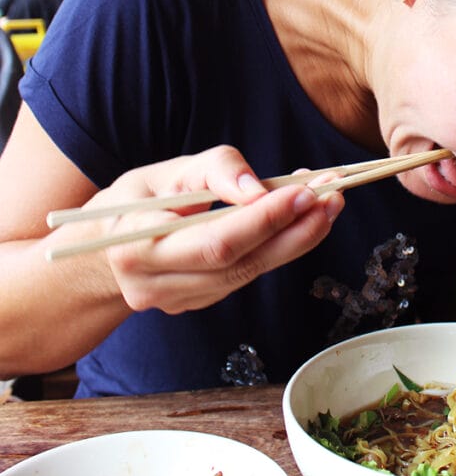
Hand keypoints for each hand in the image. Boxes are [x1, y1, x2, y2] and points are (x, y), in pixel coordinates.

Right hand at [55, 145, 343, 314]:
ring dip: (297, 240)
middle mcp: (156, 284)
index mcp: (137, 245)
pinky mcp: (199, 304)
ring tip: (329, 204)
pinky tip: (304, 222)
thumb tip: (260, 189)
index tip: (305, 190)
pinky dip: (279, 249)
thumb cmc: (136, 202)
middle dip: (293, 230)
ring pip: (249, 274)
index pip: (215, 240)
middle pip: (239, 264)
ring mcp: (178, 302)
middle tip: (332, 197)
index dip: (264, 219)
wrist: (102, 250)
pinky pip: (246, 277)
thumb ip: (215, 171)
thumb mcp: (165, 171)